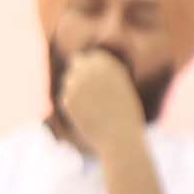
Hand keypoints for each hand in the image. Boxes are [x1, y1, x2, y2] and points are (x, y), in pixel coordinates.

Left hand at [57, 46, 153, 167]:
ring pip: (69, 82)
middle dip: (79, 74)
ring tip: (92, 110)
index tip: (91, 76)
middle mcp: (89, 69)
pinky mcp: (67, 99)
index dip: (90, 66)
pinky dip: (73, 107)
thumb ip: (107, 78)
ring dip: (75, 91)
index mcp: (107, 63)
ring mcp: (76, 83)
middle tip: (83, 89)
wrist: (119, 137)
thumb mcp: (123, 90)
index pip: (91, 56)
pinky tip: (86, 117)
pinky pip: (66, 98)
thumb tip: (95, 76)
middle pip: (76, 63)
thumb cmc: (127, 118)